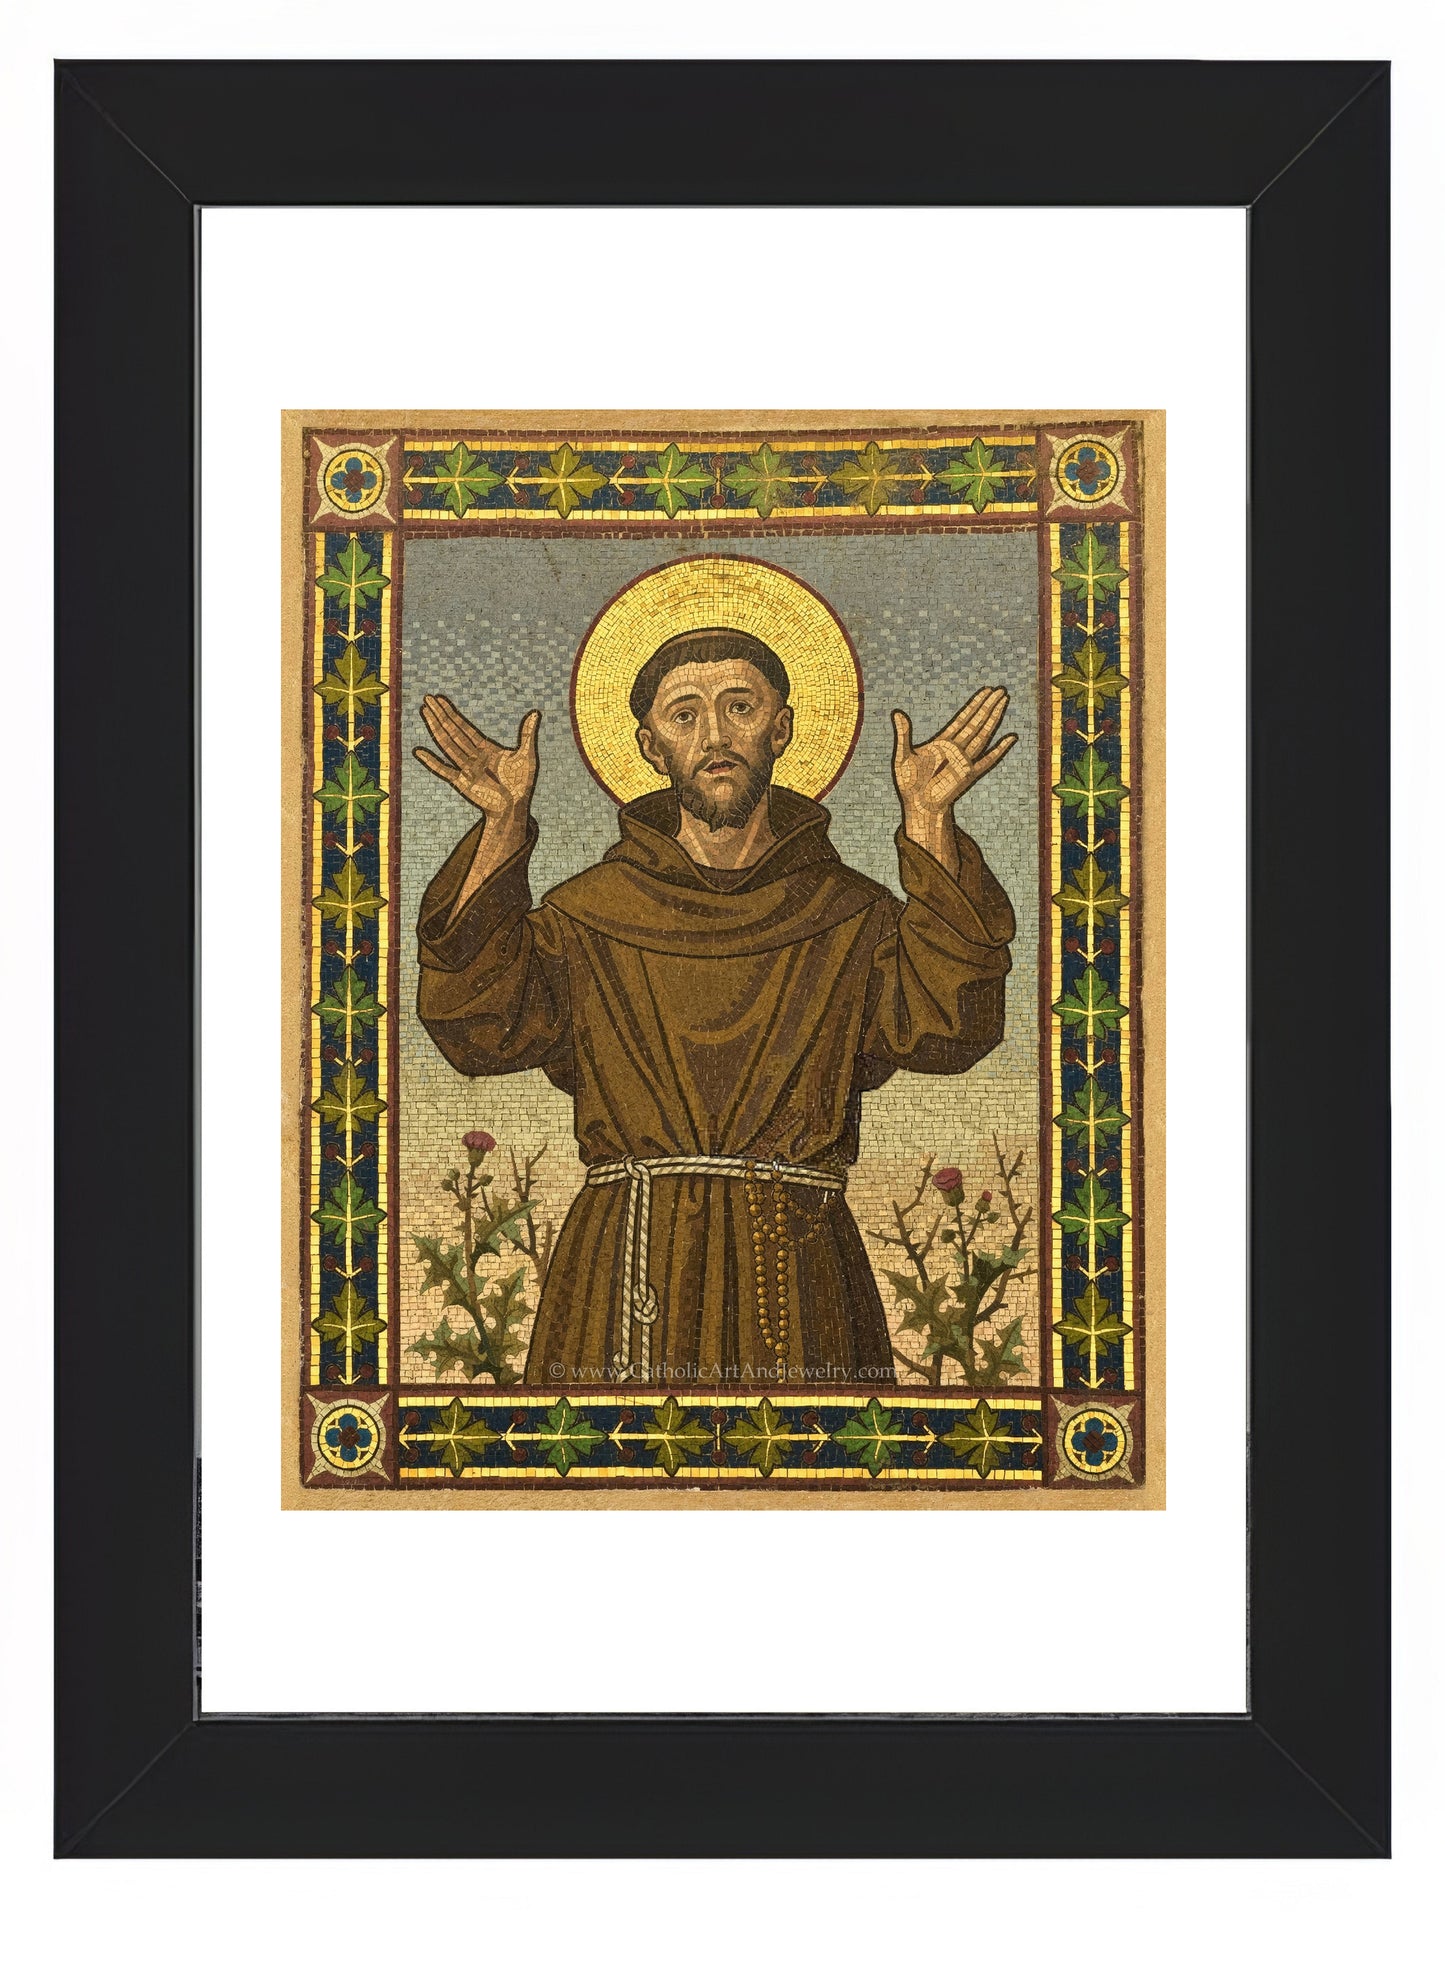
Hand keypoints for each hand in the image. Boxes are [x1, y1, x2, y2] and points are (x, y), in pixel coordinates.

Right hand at [414, 697, 539, 829]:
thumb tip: (536, 712)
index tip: (441, 700)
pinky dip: (431, 762)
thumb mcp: (526, 756)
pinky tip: (419, 751)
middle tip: (427, 698)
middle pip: (453, 731)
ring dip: (435, 728)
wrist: (514, 808)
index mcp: (486, 748)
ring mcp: (465, 768)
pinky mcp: (461, 783)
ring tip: (424, 713)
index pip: (465, 727)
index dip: (453, 713)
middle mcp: (473, 756)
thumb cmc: (521, 784)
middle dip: (441, 715)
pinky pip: (443, 770)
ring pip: (447, 744)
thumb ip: (527, 734)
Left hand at [891, 687, 1015, 875]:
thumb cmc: (909, 783)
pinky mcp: (969, 775)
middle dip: (987, 706)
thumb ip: (903, 734)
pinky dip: (1000, 750)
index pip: (962, 719)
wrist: (917, 806)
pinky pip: (988, 760)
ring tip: (1004, 702)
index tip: (984, 691)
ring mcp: (965, 761)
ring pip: (983, 735)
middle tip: (1000, 690)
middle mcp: (957, 749)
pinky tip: (1010, 738)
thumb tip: (897, 712)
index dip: (973, 704)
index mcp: (943, 743)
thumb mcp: (902, 755)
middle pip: (976, 722)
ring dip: (994, 718)